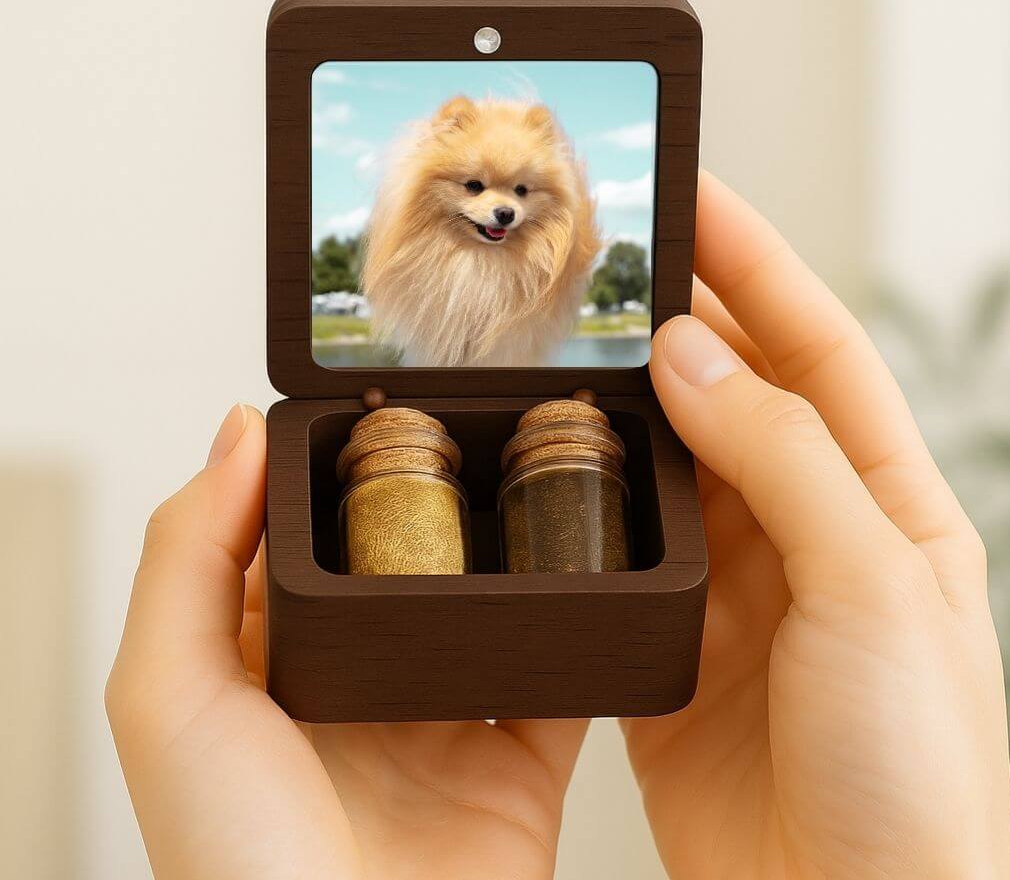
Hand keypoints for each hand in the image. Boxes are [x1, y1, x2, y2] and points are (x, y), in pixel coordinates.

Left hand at [106, 405, 586, 879]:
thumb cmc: (239, 864)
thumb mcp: (170, 694)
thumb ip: (187, 552)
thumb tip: (238, 430)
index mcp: (274, 661)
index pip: (310, 537)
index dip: (342, 474)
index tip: (385, 412)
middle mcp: (360, 687)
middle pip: (414, 567)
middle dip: (447, 506)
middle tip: (483, 436)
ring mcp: (444, 725)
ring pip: (496, 615)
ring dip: (523, 562)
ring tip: (549, 489)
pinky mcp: (519, 768)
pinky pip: (567, 684)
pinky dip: (589, 638)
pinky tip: (602, 578)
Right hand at [623, 171, 1009, 879]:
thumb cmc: (911, 774)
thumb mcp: (871, 587)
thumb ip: (777, 459)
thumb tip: (686, 356)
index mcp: (884, 502)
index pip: (814, 347)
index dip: (757, 265)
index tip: (695, 195)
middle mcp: (811, 530)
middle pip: (736, 392)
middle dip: (679, 317)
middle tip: (612, 257)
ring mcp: (739, 586)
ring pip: (673, 460)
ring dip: (627, 402)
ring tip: (568, 342)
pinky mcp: (675, 644)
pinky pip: (626, 544)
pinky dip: (591, 500)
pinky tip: (555, 464)